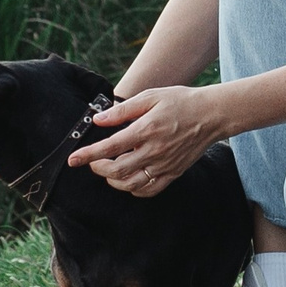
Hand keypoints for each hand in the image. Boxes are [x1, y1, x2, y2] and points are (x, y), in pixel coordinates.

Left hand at [68, 84, 223, 197]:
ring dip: (113, 180)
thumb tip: (99, 119)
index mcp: (146, 130)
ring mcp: (164, 165)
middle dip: (98, 168)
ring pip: (131, 183)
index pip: (109, 147)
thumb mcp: (151, 96)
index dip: (88, 154)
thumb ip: (123, 110)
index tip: (73, 159)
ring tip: (107, 170)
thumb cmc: (181, 101)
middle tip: (92, 161)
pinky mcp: (173, 173)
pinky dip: (133, 189)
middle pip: (117, 170)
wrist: (212, 115)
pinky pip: (149, 189)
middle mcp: (154, 151)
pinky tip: (128, 180)